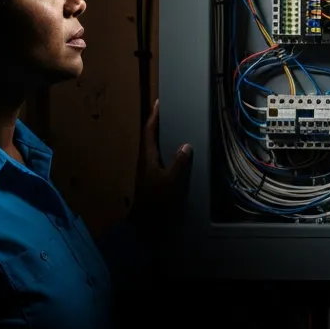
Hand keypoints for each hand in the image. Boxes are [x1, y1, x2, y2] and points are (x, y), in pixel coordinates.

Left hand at [130, 99, 192, 240]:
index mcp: (146, 157)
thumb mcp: (170, 182)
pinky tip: (174, 153)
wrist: (143, 225)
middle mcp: (144, 161)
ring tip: (173, 128)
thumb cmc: (155, 201)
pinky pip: (157, 157)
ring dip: (160, 136)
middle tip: (168, 112)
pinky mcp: (150, 179)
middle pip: (149, 137)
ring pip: (152, 147)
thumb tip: (186, 145)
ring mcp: (146, 170)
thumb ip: (178, 164)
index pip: (148, 131)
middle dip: (156, 123)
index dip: (153, 116)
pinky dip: (164, 149)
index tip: (159, 102)